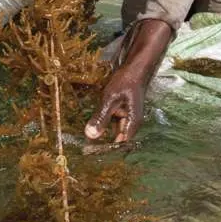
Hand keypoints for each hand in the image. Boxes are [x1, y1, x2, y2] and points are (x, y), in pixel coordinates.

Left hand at [85, 18, 172, 144]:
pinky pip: (113, 123)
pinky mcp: (123, 113)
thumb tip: (90, 135)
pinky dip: (103, 125)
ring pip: (114, 132)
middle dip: (103, 145)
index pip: (120, 144)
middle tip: (85, 151)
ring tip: (86, 144)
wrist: (135, 67)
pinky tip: (92, 127)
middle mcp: (132, 123)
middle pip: (117, 140)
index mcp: (133, 122)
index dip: (106, 150)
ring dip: (102, 135)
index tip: (91, 153)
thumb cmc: (126, 81)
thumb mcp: (110, 98)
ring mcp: (128, 118)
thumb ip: (101, 117)